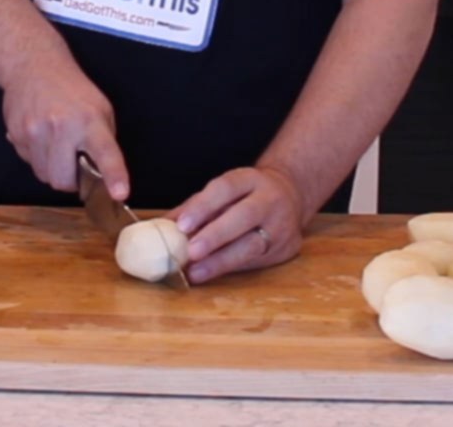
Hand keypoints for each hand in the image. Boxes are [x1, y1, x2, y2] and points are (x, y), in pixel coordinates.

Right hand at [0, 62, 128, 198]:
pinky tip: (40, 136)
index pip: (105, 153)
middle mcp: (62, 127)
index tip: (119, 193)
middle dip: (70, 180)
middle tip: (74, 162)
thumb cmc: (72, 89)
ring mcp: (35, 131)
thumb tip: (103, 175)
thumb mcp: (100, 109)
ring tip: (56, 145)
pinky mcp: (16, 134)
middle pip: (63, 181)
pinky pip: (29, 163)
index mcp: (90, 120)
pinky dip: (37, 157)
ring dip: (52, 169)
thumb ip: (103, 142)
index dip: (114, 176)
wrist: (33, 66)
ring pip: (44, 176)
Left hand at [169, 165, 306, 283]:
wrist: (291, 196)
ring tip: (196, 272)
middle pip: (244, 216)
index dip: (203, 207)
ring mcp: (282, 225)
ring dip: (221, 260)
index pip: (226, 189)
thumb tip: (161, 227)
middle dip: (215, 236)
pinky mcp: (287, 248)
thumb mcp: (224, 192)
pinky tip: (213, 274)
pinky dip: (232, 268)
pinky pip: (257, 261)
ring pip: (253, 244)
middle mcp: (270, 199)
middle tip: (190, 252)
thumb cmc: (245, 196)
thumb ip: (194, 207)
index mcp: (250, 179)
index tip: (181, 225)